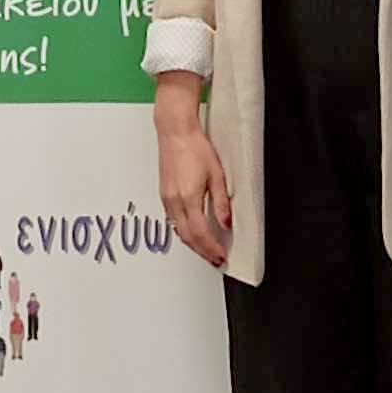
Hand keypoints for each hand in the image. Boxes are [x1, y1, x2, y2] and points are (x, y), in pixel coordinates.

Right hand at [155, 111, 232, 268]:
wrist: (175, 133)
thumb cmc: (194, 147)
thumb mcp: (217, 175)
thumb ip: (222, 202)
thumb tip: (227, 222)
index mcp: (189, 197)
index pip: (201, 233)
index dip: (211, 248)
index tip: (221, 256)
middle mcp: (174, 201)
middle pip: (188, 237)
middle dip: (202, 252)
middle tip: (215, 259)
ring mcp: (167, 199)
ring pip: (178, 231)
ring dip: (193, 244)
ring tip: (206, 251)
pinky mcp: (164, 195)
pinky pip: (173, 221)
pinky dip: (184, 233)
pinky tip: (192, 233)